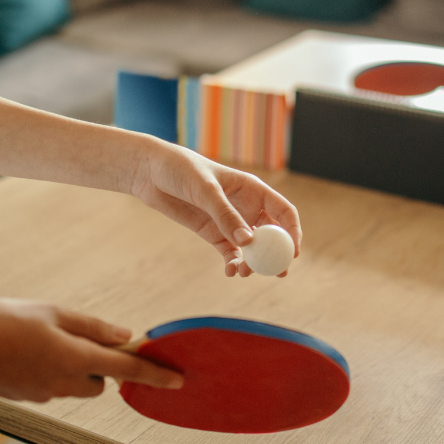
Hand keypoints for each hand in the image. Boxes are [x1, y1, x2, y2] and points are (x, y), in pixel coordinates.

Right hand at [0, 299, 182, 401]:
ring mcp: (42, 395)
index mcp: (74, 359)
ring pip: (75, 383)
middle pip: (99, 379)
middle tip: (76, 333)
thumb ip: (92, 326)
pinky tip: (24, 349)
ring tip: (43, 336)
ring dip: (74, 365)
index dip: (154, 374)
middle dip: (99, 362)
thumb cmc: (1, 321)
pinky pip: (51, 384)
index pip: (127, 369)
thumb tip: (125, 336)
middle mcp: (62, 383)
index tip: (178, 379)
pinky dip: (50, 369)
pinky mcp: (24, 397)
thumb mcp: (52, 312)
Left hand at [128, 140, 301, 277]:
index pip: (283, 212)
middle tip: (277, 273)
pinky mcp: (213, 233)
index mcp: (253, 190)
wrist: (151, 173)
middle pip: (272, 234)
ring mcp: (230, 222)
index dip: (292, 232)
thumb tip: (248, 243)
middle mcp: (246, 207)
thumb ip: (225, 215)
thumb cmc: (181, 170)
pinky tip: (230, 271)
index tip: (291, 252)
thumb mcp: (205, 190)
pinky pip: (230, 253)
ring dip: (253, 262)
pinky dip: (233, 264)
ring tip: (243, 272)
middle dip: (276, 254)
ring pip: (252, 248)